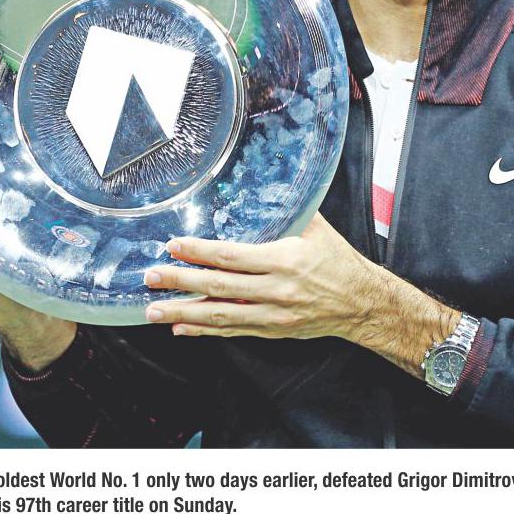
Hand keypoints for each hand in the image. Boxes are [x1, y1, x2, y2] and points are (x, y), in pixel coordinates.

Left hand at [143, 213, 378, 340]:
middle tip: (151, 278)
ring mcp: (273, 315)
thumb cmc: (338, 260)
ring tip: (154, 310)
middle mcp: (276, 290)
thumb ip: (287, 210)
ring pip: (221, 316)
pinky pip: (233, 331)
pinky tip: (181, 327)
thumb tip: (260, 183)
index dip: (200, 252)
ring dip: (184, 313)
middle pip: (220, 288)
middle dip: (181, 282)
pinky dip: (205, 331)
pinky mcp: (272, 330)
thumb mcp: (316, 228)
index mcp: (285, 260)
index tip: (174, 245)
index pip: (233, 256)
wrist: (362, 303)